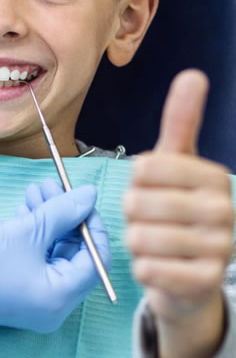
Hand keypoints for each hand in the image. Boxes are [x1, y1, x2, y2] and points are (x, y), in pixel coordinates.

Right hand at [0, 182, 108, 350]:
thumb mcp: (26, 230)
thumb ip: (63, 211)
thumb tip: (91, 194)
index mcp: (61, 297)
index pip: (95, 259)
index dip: (91, 223)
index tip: (80, 196)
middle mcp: (55, 306)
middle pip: (76, 255)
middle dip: (65, 217)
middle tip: (52, 185)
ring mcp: (37, 303)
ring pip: (56, 254)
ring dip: (49, 221)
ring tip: (35, 190)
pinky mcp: (21, 294)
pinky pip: (40, 262)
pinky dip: (37, 237)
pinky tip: (25, 211)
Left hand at [123, 69, 232, 357]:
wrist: (193, 276)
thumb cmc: (177, 212)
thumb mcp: (177, 164)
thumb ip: (182, 121)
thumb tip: (193, 74)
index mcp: (215, 177)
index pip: (145, 167)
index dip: (135, 182)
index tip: (150, 189)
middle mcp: (224, 210)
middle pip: (138, 204)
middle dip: (132, 215)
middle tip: (149, 221)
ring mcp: (219, 249)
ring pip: (141, 237)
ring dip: (137, 243)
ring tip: (155, 244)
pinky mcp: (206, 283)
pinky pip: (149, 270)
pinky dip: (144, 270)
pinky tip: (159, 267)